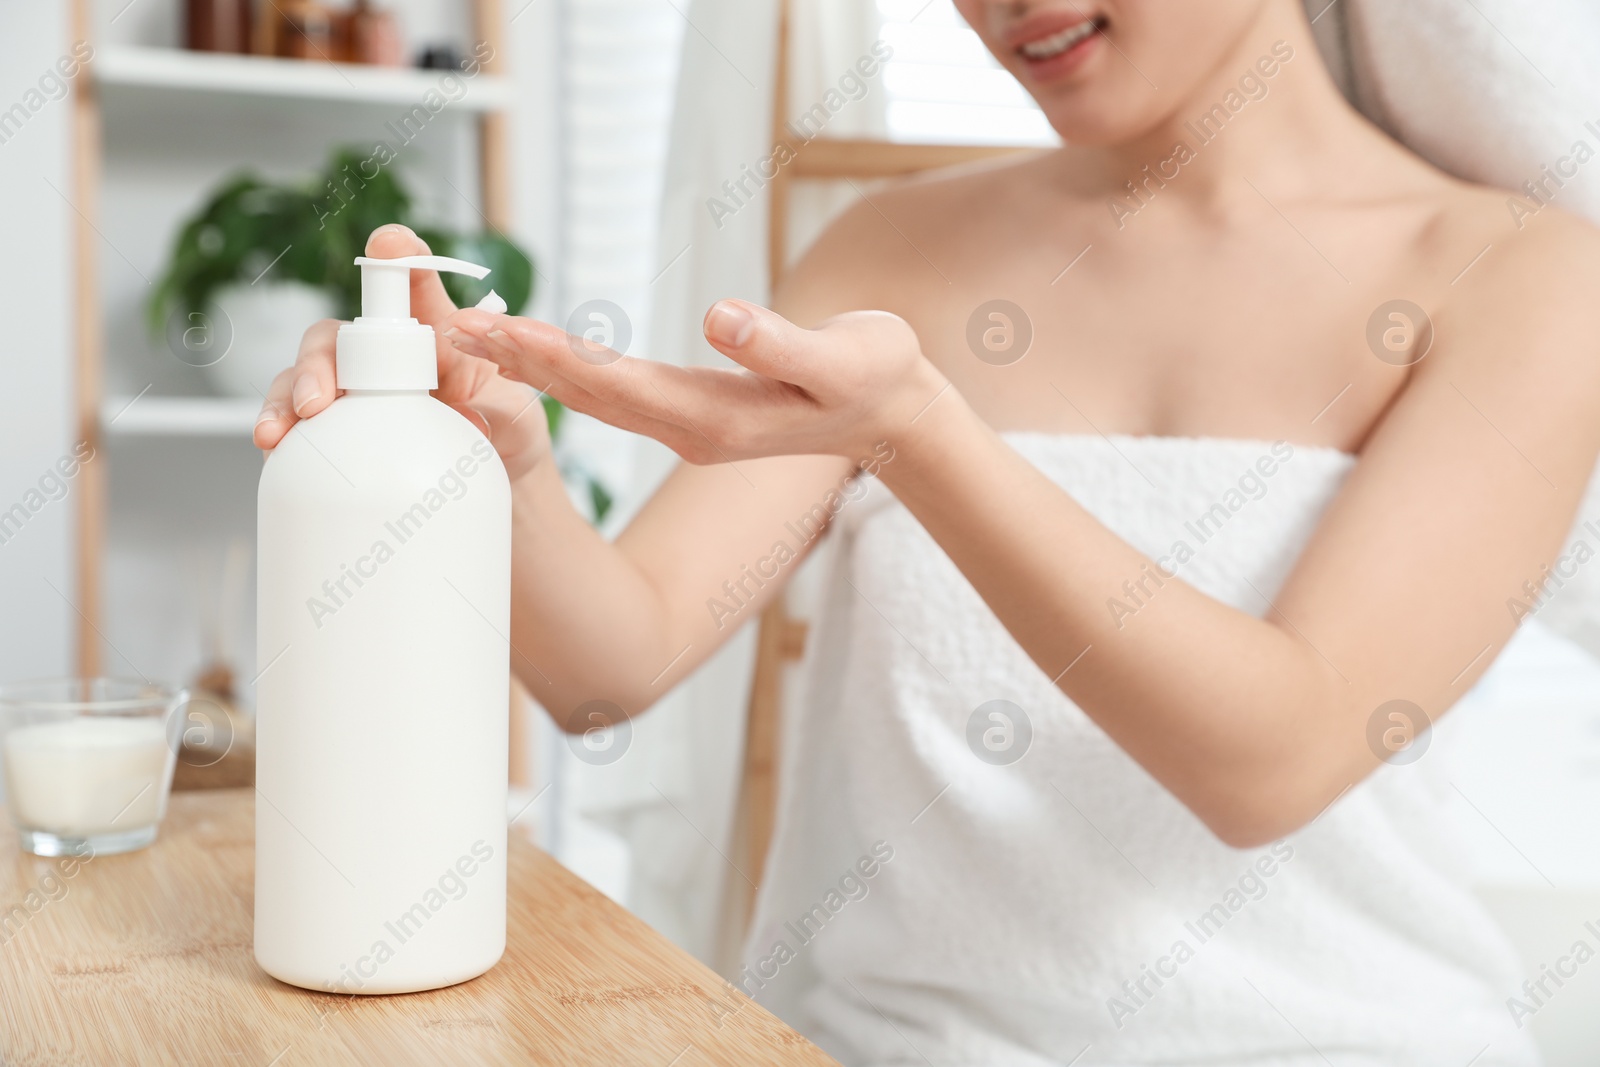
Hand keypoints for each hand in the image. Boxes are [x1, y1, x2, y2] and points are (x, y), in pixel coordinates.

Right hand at [253, 224, 550, 481]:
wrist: (502, 479)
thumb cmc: (510, 434)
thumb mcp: (516, 417)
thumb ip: (494, 405)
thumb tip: (466, 406)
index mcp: (435, 334)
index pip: (415, 284)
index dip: (401, 256)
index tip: (391, 244)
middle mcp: (387, 357)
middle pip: (336, 336)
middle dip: (318, 360)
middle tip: (317, 400)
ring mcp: (358, 391)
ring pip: (304, 377)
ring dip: (286, 398)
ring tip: (277, 432)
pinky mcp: (341, 428)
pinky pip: (301, 424)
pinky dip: (281, 429)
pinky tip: (273, 447)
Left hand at [441, 298, 948, 463]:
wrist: (894, 416)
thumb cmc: (874, 378)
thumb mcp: (844, 360)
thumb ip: (782, 346)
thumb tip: (720, 319)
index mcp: (717, 419)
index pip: (620, 387)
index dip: (556, 359)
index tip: (498, 334)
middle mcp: (690, 427)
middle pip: (590, 395)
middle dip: (519, 363)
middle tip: (448, 333)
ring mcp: (688, 424)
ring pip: (595, 396)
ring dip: (532, 367)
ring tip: (471, 338)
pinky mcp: (691, 412)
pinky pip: (613, 394)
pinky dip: (565, 369)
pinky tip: (534, 354)